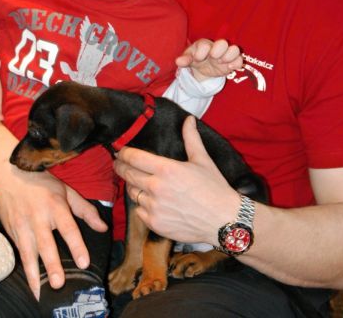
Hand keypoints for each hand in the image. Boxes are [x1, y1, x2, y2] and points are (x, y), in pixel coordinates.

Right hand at [0, 163, 107, 299]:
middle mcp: (38, 216)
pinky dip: (24, 268)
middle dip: (52, 264)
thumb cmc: (42, 183)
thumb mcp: (67, 191)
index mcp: (55, 205)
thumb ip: (86, 210)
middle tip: (59, 283)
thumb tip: (103, 228)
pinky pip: (19, 252)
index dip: (76, 245)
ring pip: (28, 252)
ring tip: (39, 292)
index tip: (84, 262)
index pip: (68, 228)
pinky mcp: (11, 231)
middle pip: (45, 243)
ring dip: (33, 274)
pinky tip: (30, 283)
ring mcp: (22, 225)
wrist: (8, 174)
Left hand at [114, 116, 239, 243]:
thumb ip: (191, 138)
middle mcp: (156, 188)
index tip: (120, 152)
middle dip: (120, 167)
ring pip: (132, 193)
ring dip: (132, 186)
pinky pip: (138, 211)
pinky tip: (148, 201)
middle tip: (118, 163)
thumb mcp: (203, 159)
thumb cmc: (214, 188)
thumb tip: (188, 119)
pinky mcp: (155, 224)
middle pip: (128, 174)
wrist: (224, 220)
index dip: (124, 153)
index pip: (134, 157)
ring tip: (136, 182)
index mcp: (166, 169)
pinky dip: (141, 205)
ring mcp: (154, 207)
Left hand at [176, 38, 241, 80]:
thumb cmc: (195, 58)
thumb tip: (178, 61)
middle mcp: (216, 47)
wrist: (202, 67)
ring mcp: (225, 54)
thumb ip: (184, 59)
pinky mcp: (232, 62)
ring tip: (222, 62)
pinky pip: (239, 60)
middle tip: (213, 58)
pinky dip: (236, 63)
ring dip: (229, 56)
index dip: (201, 53)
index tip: (198, 59)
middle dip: (218, 50)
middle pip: (223, 43)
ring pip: (234, 49)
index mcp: (204, 45)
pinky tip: (229, 68)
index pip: (205, 45)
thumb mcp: (188, 59)